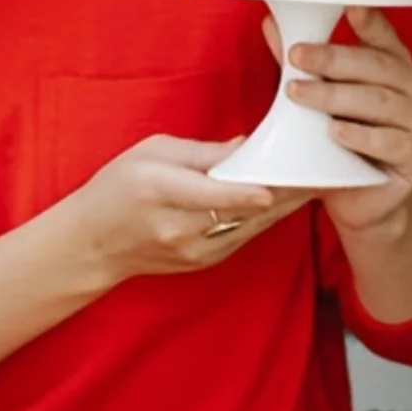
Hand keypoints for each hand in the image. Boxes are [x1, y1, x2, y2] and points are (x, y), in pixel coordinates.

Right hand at [67, 134, 311, 282]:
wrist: (93, 243)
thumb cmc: (116, 188)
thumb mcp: (148, 153)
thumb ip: (198, 152)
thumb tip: (245, 147)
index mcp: (160, 191)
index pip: (215, 195)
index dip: (252, 192)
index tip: (283, 184)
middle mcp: (180, 227)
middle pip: (244, 211)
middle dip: (283, 192)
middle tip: (318, 173)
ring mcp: (195, 251)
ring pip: (252, 226)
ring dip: (282, 206)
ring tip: (312, 184)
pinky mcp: (206, 262)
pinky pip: (244, 236)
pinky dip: (263, 218)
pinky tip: (282, 201)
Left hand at [263, 7, 411, 236]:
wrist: (355, 198)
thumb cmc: (337, 143)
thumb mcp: (318, 98)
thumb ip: (301, 63)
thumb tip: (272, 25)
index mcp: (394, 69)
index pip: (384, 38)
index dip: (369, 21)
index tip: (349, 6)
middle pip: (376, 67)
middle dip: (333, 58)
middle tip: (296, 55)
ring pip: (379, 102)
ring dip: (335, 95)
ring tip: (298, 92)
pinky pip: (389, 142)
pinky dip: (359, 135)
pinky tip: (334, 132)